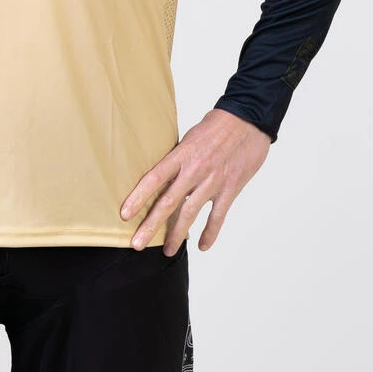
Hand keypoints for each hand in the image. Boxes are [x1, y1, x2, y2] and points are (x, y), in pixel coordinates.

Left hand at [119, 108, 271, 255]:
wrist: (248, 121)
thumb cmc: (215, 126)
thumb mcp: (189, 138)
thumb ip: (177, 158)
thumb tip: (163, 176)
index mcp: (181, 155)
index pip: (154, 178)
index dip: (138, 197)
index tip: (124, 213)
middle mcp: (195, 170)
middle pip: (168, 202)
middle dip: (151, 226)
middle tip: (138, 243)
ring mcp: (213, 181)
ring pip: (190, 213)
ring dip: (178, 235)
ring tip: (168, 251)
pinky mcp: (231, 189)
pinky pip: (218, 216)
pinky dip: (210, 232)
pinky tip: (202, 246)